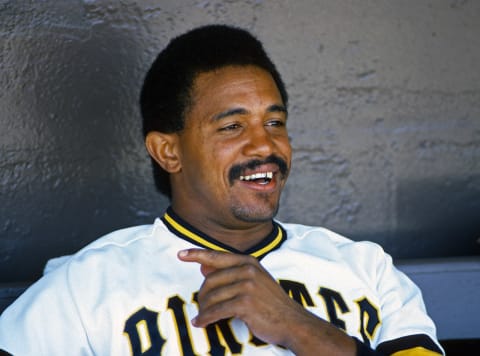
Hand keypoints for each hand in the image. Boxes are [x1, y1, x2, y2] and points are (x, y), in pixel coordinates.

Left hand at [177, 249, 355, 354]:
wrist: (292, 322)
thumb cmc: (271, 303)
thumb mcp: (255, 281)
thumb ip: (231, 272)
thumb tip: (204, 267)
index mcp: (249, 262)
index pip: (217, 256)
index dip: (197, 254)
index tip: (180, 254)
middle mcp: (247, 270)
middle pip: (210, 279)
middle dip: (202, 295)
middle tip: (201, 306)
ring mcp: (247, 285)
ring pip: (212, 296)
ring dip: (204, 309)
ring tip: (202, 316)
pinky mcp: (245, 303)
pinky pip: (216, 310)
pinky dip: (206, 318)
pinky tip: (201, 322)